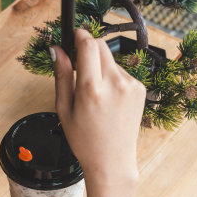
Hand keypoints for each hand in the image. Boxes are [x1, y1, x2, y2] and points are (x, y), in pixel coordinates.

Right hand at [51, 30, 145, 184]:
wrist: (112, 161)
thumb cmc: (84, 140)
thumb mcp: (64, 109)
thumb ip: (62, 75)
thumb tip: (57, 48)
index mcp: (92, 89)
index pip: (88, 45)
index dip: (79, 36)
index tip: (73, 36)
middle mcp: (115, 83)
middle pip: (101, 47)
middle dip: (88, 50)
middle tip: (78, 68)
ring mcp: (131, 85)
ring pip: (111, 60)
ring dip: (100, 68)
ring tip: (94, 96)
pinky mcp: (140, 89)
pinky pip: (121, 72)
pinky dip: (112, 79)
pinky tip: (108, 101)